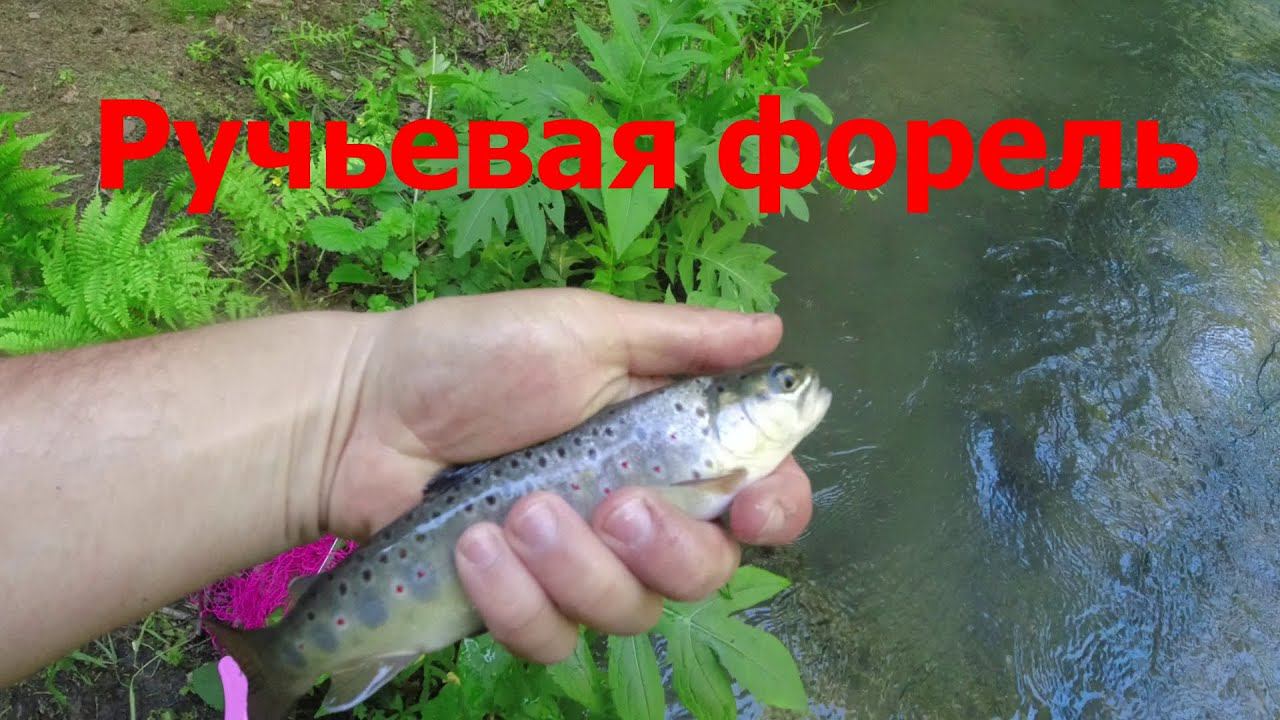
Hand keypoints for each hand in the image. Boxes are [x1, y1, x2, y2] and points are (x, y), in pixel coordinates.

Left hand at [330, 288, 812, 661]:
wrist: (364, 410)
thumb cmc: (476, 355)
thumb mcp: (582, 329)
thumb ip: (679, 338)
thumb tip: (775, 332)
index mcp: (667, 443)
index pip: (758, 496)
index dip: (773, 510)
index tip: (749, 507)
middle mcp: (638, 511)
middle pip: (705, 572)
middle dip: (665, 548)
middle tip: (611, 506)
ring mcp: (579, 564)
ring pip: (628, 612)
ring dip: (574, 566)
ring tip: (511, 513)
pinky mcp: (521, 603)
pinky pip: (552, 637)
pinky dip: (515, 598)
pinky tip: (473, 548)